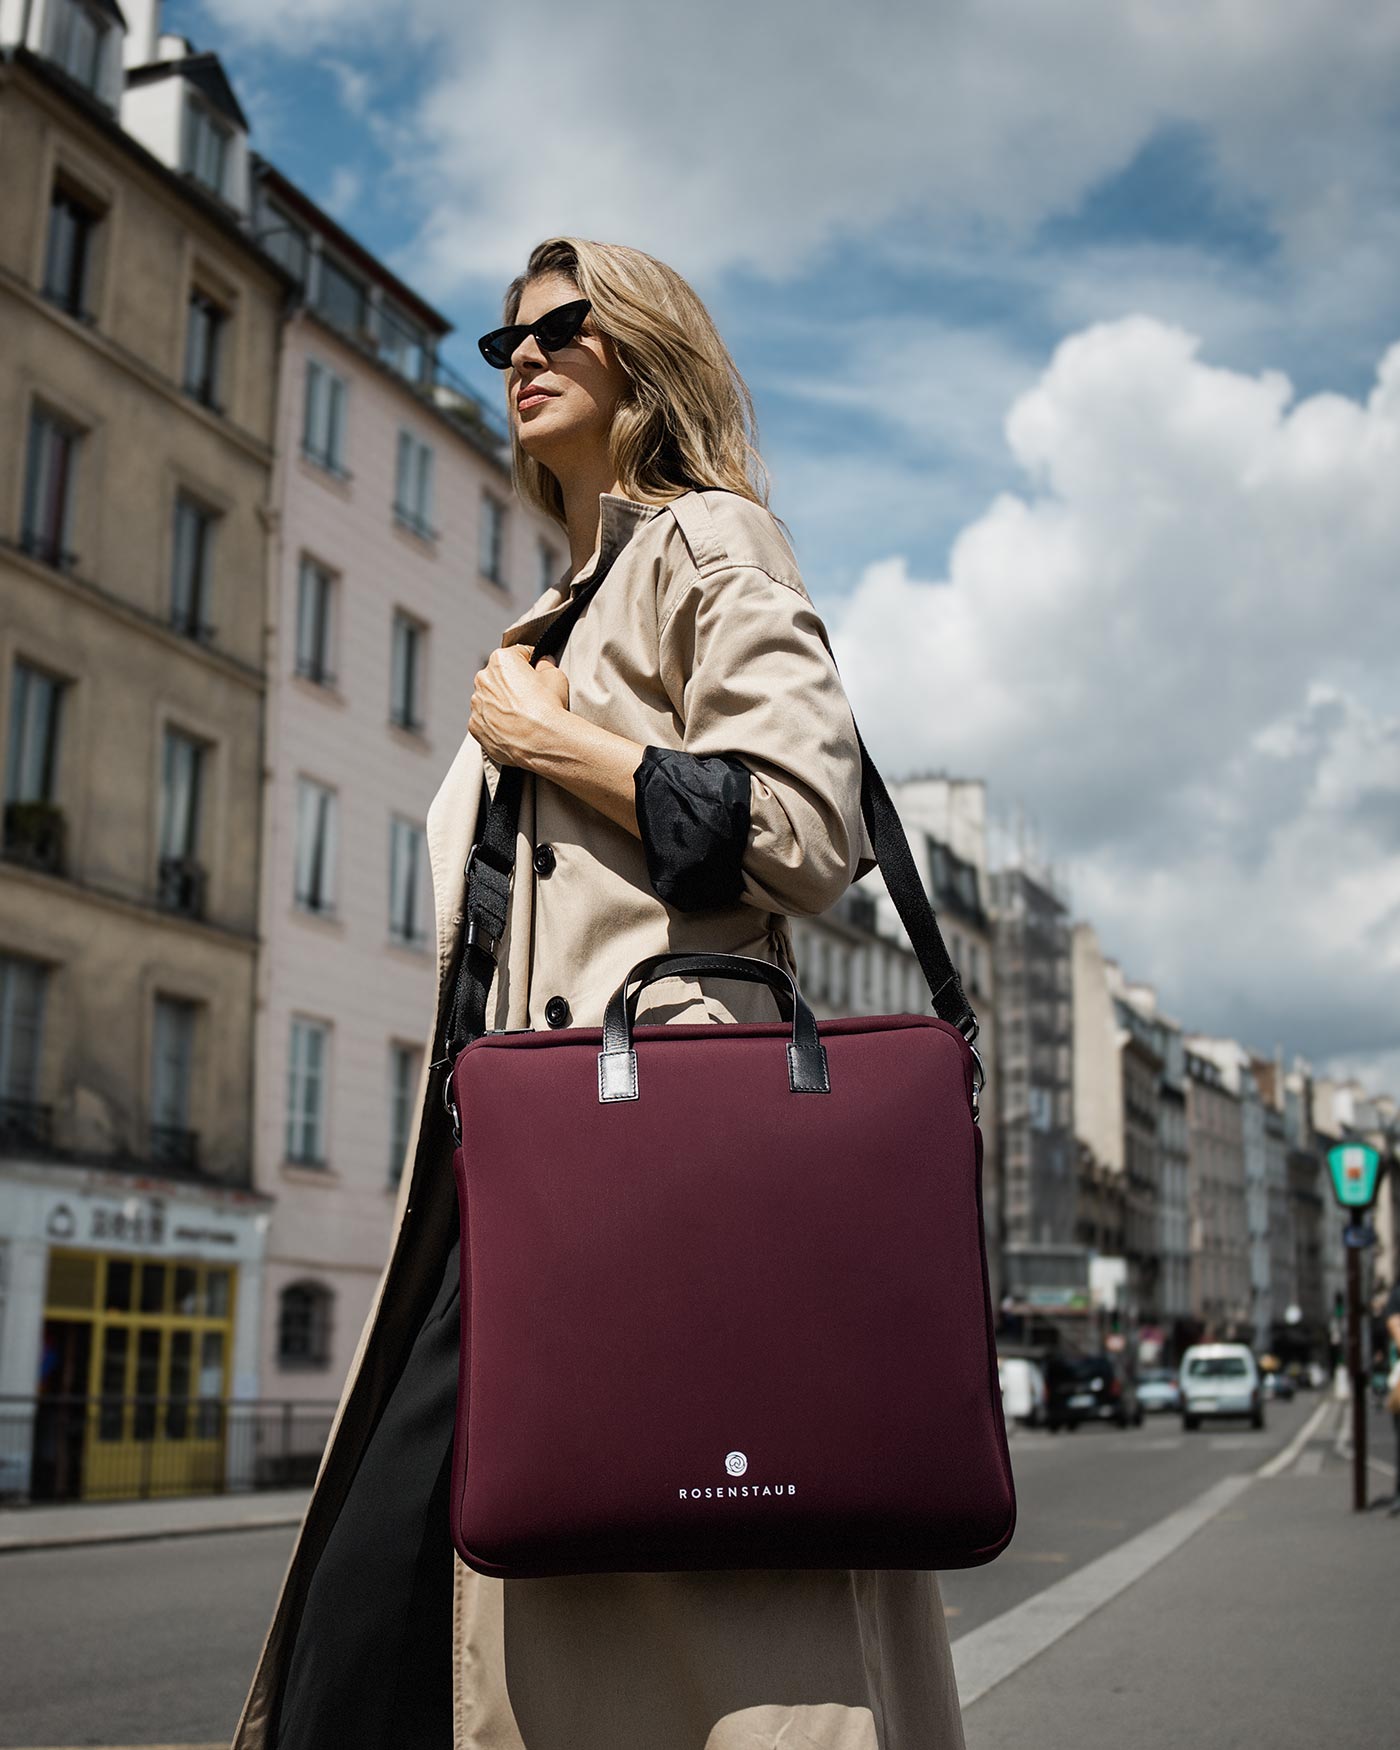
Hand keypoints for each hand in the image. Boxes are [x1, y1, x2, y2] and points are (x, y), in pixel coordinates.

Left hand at [469, 645, 569, 768]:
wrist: (541, 741)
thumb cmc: (548, 707)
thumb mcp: (556, 676)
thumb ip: (546, 665)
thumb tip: (543, 664)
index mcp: (501, 660)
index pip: (518, 655)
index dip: (531, 664)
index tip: (538, 673)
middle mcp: (483, 679)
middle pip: (500, 677)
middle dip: (513, 684)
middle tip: (531, 698)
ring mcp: (477, 704)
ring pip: (490, 699)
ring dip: (503, 704)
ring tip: (523, 717)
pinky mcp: (475, 726)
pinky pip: (486, 720)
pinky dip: (497, 723)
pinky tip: (513, 729)